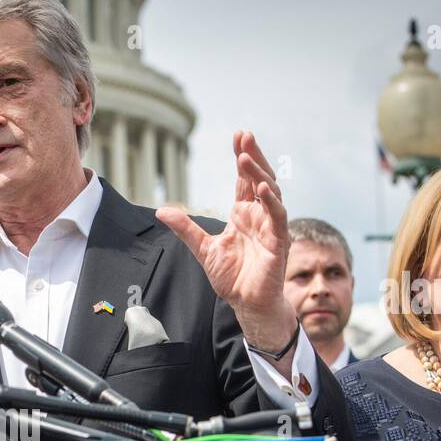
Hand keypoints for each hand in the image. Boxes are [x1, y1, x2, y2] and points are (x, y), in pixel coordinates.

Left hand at [156, 131, 296, 353]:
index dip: (243, 158)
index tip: (238, 136)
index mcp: (244, 214)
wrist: (246, 304)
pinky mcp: (279, 242)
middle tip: (244, 137)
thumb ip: (185, 228)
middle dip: (253, 157)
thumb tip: (161, 210)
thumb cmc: (232, 277)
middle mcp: (259, 216)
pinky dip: (271, 202)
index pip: (244, 180)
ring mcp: (271, 227)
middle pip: (260, 178)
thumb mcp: (202, 248)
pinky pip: (277, 217)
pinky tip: (261, 188)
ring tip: (245, 158)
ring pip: (270, 193)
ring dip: (260, 174)